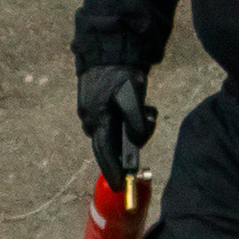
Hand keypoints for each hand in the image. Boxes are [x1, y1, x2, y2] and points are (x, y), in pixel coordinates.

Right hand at [77, 65, 154, 182]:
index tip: (119, 186)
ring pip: (113, 133)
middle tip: (148, 116)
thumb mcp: (132, 96)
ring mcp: (90, 114)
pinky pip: (111, 123)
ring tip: (146, 106)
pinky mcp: (95, 108)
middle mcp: (90, 121)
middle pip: (112, 145)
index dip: (113, 171)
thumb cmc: (119, 73)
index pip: (105, 153)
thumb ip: (135, 120)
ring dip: (131, 127)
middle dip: (131, 141)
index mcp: (97, 120)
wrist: (107, 51)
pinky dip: (125, 119)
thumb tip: (136, 142)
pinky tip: (137, 103)